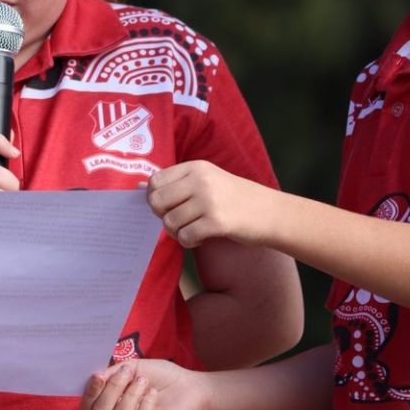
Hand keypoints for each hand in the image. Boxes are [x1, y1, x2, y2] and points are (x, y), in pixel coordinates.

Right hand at [81, 360, 204, 409]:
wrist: (189, 385)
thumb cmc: (160, 376)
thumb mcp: (132, 367)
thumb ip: (112, 372)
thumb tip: (96, 377)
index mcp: (110, 405)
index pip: (88, 409)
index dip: (89, 393)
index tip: (99, 375)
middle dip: (112, 388)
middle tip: (128, 373)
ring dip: (131, 394)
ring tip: (144, 382)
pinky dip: (146, 404)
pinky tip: (153, 393)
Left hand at [147, 160, 274, 246]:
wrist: (271, 212)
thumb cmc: (235, 198)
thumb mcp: (208, 180)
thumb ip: (177, 183)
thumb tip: (138, 186)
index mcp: (196, 167)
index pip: (155, 181)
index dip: (154, 198)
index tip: (166, 207)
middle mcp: (201, 180)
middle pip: (157, 201)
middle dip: (162, 216)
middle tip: (177, 221)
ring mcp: (209, 201)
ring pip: (169, 222)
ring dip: (176, 233)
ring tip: (191, 231)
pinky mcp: (217, 222)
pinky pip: (185, 237)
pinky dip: (188, 242)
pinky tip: (200, 238)